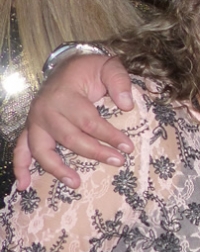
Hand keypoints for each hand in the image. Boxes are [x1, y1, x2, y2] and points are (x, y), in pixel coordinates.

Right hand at [14, 55, 133, 189]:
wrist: (67, 67)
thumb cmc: (89, 70)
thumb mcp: (107, 66)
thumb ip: (119, 81)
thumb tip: (126, 105)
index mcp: (64, 95)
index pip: (88, 121)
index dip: (109, 136)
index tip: (127, 147)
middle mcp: (46, 110)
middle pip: (69, 138)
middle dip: (95, 152)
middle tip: (118, 162)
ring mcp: (35, 121)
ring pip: (42, 149)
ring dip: (57, 168)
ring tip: (75, 183)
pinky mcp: (31, 129)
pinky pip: (21, 149)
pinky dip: (21, 167)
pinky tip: (24, 185)